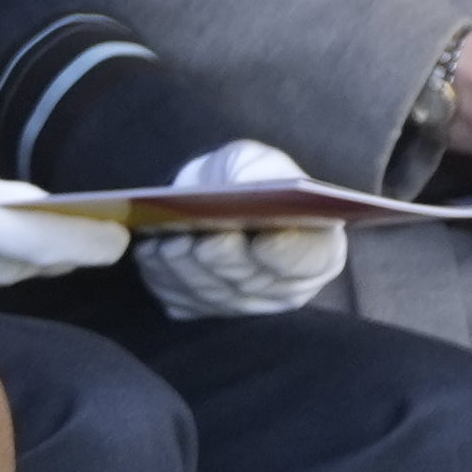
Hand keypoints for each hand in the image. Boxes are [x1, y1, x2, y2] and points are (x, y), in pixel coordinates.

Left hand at [139, 137, 347, 322]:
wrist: (212, 194)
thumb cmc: (241, 176)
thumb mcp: (254, 160)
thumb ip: (257, 172)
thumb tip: (247, 189)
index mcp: (318, 245)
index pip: (309, 259)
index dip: (286, 252)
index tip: (262, 240)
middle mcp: (289, 286)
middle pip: (255, 283)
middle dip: (221, 261)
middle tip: (197, 241)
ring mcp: (249, 304)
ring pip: (215, 297)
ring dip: (187, 271)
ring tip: (166, 245)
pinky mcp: (208, 310)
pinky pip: (185, 304)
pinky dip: (164, 281)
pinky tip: (153, 257)